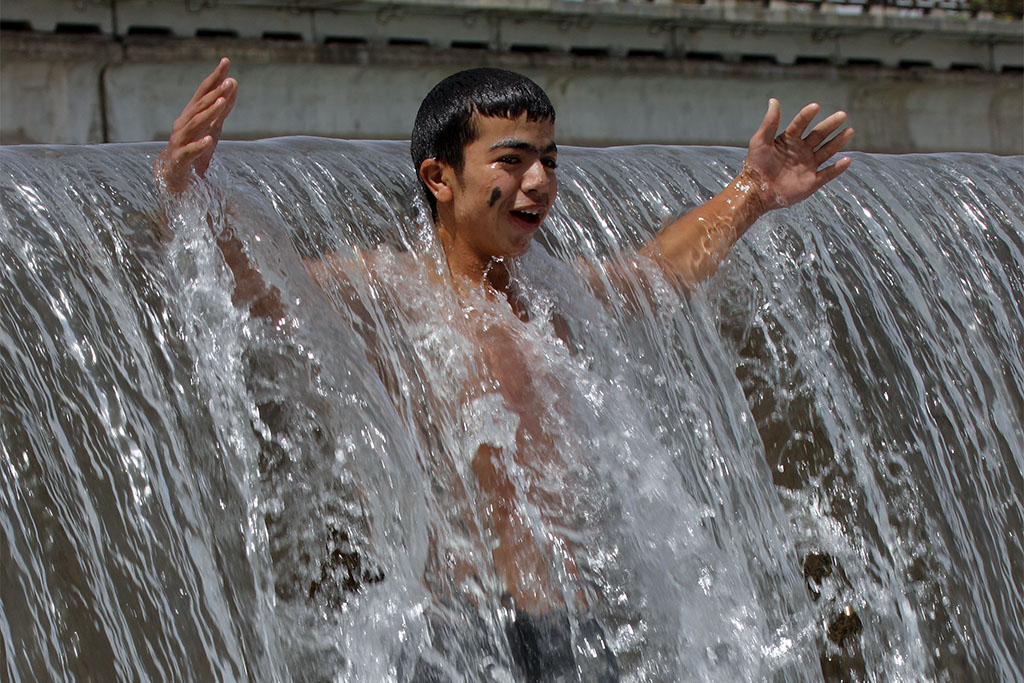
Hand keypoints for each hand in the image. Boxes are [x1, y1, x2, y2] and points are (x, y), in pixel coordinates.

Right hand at [155, 58, 236, 194]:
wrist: (173, 177)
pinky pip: (189, 151)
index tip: (226, 61)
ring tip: (221, 103)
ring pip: (194, 125)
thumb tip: (233, 83)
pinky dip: (199, 145)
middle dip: (214, 93)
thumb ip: (222, 108)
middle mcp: (183, 124)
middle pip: (199, 106)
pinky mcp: (179, 159)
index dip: (214, 77)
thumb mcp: (212, 127)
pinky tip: (209, 140)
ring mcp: (179, 141)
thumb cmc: (194, 149)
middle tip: (229, 82)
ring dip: (208, 114)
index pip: (204, 93)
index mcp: (191, 115)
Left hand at [743, 99, 853, 210]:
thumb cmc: (755, 166)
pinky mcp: (811, 182)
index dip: (807, 115)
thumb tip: (773, 100)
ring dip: (838, 141)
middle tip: (842, 115)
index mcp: (789, 140)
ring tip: (849, 130)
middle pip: (819, 135)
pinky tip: (846, 160)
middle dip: (830, 125)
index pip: (801, 124)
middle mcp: (801, 151)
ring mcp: (808, 166)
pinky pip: (828, 173)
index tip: (815, 107)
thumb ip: (769, 123)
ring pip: (827, 151)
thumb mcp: (760, 141)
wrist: (756, 192)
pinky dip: (837, 168)